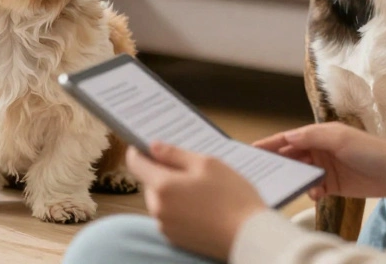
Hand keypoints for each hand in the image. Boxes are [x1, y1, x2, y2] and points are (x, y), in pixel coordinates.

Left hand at [126, 142, 266, 260]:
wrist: (250, 238)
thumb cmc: (232, 198)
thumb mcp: (206, 164)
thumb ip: (174, 154)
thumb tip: (153, 147)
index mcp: (162, 186)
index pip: (135, 163)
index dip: (139, 151)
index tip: (146, 146)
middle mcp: (158, 209)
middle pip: (150, 182)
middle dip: (164, 172)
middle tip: (192, 170)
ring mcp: (165, 227)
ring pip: (161, 200)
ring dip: (173, 191)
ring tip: (203, 190)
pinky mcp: (175, 239)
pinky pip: (170, 216)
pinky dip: (180, 208)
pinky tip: (203, 207)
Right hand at [254, 122, 385, 200]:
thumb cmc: (370, 150)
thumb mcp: (338, 138)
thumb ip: (311, 137)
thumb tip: (287, 138)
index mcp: (319, 135)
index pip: (289, 138)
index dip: (271, 143)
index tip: (253, 149)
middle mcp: (320, 150)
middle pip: (292, 155)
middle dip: (279, 162)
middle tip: (265, 171)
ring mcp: (326, 168)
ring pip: (301, 173)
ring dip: (296, 178)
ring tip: (291, 183)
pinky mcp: (333, 185)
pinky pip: (314, 188)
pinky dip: (311, 191)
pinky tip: (315, 193)